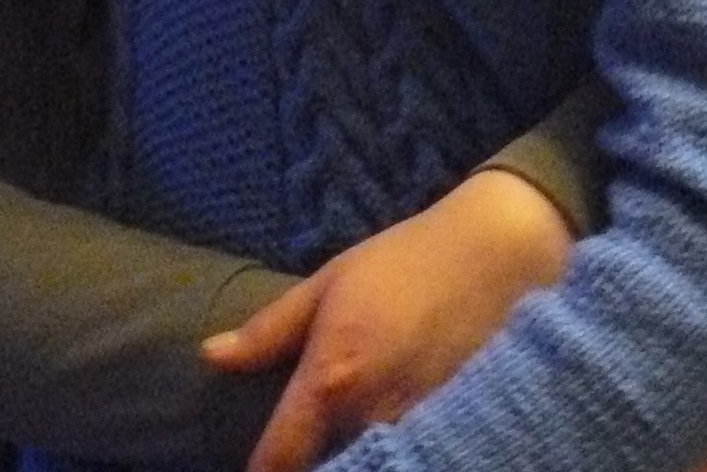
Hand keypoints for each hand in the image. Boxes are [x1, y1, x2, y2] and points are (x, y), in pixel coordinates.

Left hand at [204, 169, 571, 471]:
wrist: (496, 256)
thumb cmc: (404, 261)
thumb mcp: (328, 282)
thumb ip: (270, 330)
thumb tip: (210, 356)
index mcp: (331, 379)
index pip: (279, 459)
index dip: (261, 471)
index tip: (256, 468)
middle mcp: (371, 418)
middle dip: (309, 465)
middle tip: (301, 447)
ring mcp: (418, 434)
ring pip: (367, 466)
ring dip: (349, 459)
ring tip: (336, 442)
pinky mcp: (455, 436)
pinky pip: (410, 458)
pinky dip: (391, 456)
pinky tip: (383, 444)